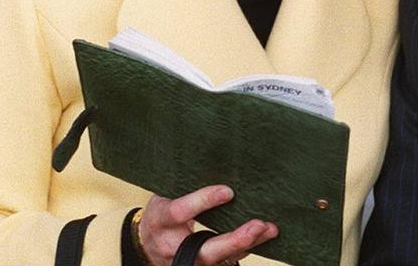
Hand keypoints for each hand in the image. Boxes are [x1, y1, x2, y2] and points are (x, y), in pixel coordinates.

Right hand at [137, 185, 278, 265]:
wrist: (148, 245)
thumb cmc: (162, 212)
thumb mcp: (164, 196)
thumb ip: (185, 185)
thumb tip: (219, 160)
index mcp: (161, 222)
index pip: (179, 213)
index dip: (203, 201)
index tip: (228, 191)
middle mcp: (174, 248)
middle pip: (205, 251)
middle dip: (233, 241)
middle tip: (257, 225)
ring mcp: (189, 261)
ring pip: (221, 259)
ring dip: (248, 244)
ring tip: (269, 229)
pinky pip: (228, 261)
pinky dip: (248, 248)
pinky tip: (265, 234)